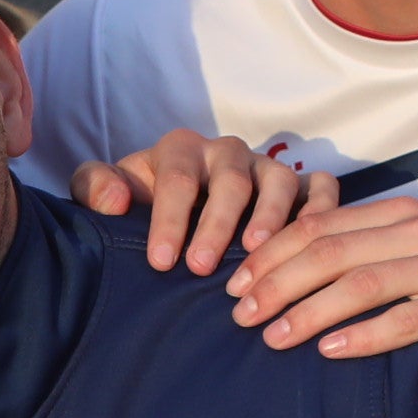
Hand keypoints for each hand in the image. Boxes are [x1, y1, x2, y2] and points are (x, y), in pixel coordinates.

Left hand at [74, 129, 335, 275]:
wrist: (175, 201)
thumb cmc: (139, 201)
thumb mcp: (106, 190)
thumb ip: (95, 187)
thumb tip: (115, 200)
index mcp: (180, 150)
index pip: (176, 181)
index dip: (168, 220)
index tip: (159, 261)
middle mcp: (227, 153)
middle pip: (230, 184)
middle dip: (215, 226)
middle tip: (201, 267)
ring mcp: (267, 167)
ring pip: (279, 182)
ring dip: (270, 217)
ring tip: (256, 252)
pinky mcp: (299, 184)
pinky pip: (321, 187)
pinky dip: (322, 207)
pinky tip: (312, 239)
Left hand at [223, 194, 417, 367]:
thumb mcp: (410, 261)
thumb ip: (359, 257)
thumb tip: (277, 277)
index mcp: (399, 214)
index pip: (318, 225)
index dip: (270, 255)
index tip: (233, 287)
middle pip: (331, 251)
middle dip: (277, 283)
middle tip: (240, 316)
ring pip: (362, 282)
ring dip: (310, 312)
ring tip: (273, 338)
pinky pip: (408, 318)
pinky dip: (365, 335)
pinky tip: (331, 352)